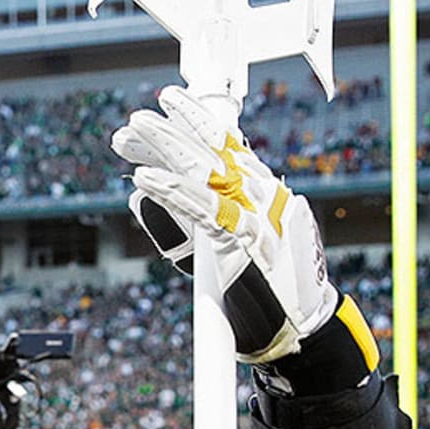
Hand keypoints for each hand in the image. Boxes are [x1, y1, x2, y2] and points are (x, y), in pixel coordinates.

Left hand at [111, 86, 337, 363]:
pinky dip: (171, 192)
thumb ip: (187, 220)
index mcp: (260, 190)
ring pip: (204, 170)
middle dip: (168, 133)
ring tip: (129, 135)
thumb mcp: (225, 245)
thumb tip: (140, 197)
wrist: (300, 326)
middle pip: (209, 151)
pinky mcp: (244, 240)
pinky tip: (143, 179)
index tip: (166, 102)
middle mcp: (260, 194)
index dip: (193, 120)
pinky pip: (202, 210)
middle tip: (132, 123)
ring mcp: (255, 214)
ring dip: (163, 148)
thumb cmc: (265, 287)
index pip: (224, 144)